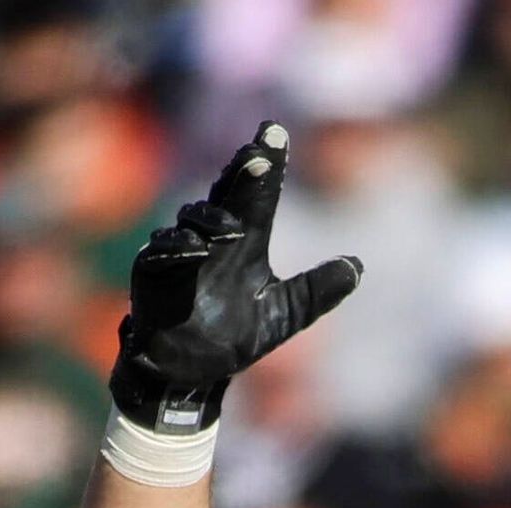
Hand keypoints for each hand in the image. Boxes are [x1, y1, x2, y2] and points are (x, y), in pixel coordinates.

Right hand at [112, 122, 362, 432]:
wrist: (196, 373)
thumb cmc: (235, 337)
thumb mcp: (286, 314)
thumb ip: (317, 289)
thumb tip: (358, 267)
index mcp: (246, 240)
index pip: (259, 194)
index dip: (267, 163)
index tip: (276, 131)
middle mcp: (213, 237)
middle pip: (228, 193)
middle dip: (242, 172)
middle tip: (260, 154)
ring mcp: (181, 252)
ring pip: (194, 219)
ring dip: (214, 219)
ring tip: (235, 228)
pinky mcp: (153, 274)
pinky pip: (162, 253)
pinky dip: (178, 249)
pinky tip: (196, 248)